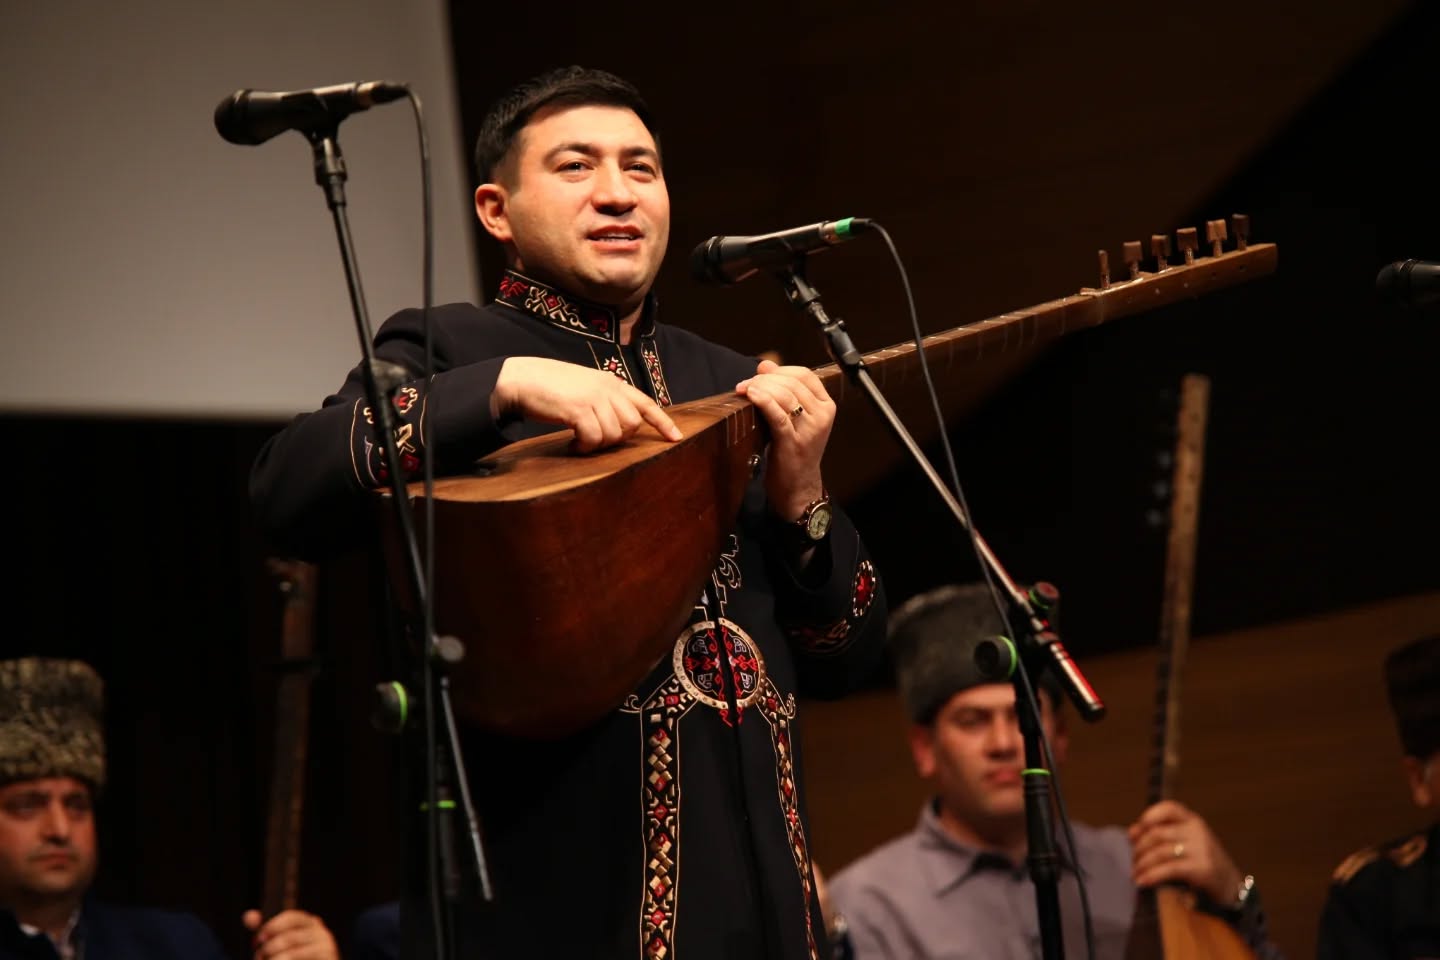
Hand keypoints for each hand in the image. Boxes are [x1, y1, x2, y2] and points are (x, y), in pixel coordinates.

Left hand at [242, 909, 338, 959]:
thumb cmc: (296, 959)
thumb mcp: (279, 944)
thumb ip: (265, 930)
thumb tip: (248, 915)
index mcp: (310, 923)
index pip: (291, 917)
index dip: (272, 926)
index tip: (258, 938)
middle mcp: (321, 932)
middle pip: (289, 937)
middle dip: (269, 950)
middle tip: (259, 957)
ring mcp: (326, 947)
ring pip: (291, 954)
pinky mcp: (328, 958)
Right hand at [491, 356, 681, 452]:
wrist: (522, 379)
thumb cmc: (551, 387)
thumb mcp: (585, 387)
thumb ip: (605, 401)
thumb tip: (621, 428)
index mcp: (612, 383)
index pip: (646, 403)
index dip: (663, 423)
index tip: (676, 438)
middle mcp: (608, 388)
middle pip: (632, 425)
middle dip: (617, 439)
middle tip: (595, 439)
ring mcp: (594, 397)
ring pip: (614, 434)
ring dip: (598, 445)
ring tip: (580, 441)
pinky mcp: (578, 409)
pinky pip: (594, 438)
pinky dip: (584, 447)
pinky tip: (573, 444)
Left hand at [735, 360, 833, 518]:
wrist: (798, 486)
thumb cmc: (793, 450)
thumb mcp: (794, 418)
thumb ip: (783, 391)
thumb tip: (764, 365)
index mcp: (826, 405)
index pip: (804, 374)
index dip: (780, 369)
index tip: (761, 372)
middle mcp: (822, 415)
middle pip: (792, 383)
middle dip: (766, 379)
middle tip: (747, 382)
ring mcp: (810, 430)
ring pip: (785, 396)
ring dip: (760, 388)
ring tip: (744, 389)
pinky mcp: (794, 442)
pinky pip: (778, 415)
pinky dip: (763, 401)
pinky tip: (751, 395)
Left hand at [1129, 799, 1245, 905]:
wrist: (1231, 885)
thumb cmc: (1201, 862)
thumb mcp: (1185, 843)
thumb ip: (1161, 835)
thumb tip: (1132, 832)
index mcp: (1192, 821)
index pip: (1169, 808)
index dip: (1148, 817)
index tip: (1133, 834)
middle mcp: (1197, 831)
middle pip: (1158, 833)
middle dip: (1139, 848)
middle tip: (1132, 861)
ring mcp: (1201, 849)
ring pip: (1160, 852)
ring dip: (1142, 864)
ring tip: (1135, 874)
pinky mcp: (1202, 868)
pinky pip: (1169, 869)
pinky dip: (1152, 875)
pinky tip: (1142, 881)